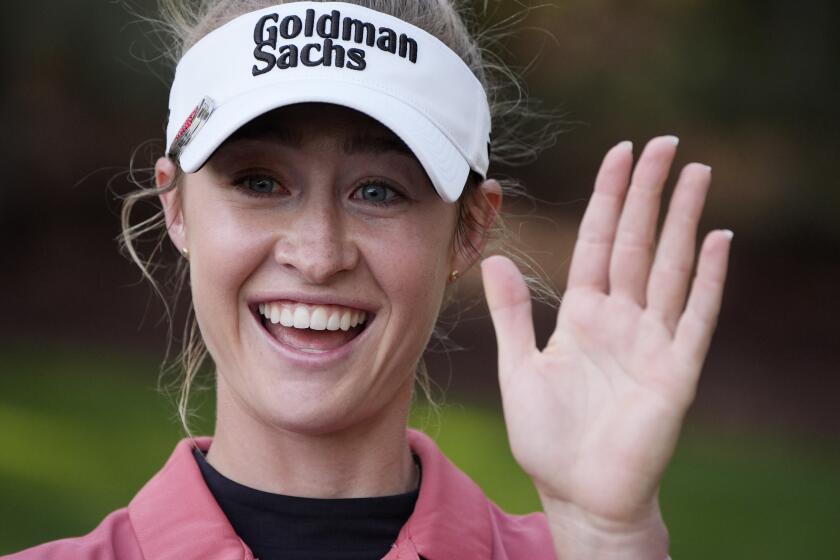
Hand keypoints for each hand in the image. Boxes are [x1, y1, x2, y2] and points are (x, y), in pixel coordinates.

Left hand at [481, 136, 731, 551]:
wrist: (578, 492)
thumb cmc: (547, 437)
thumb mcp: (519, 368)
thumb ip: (512, 314)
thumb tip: (495, 257)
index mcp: (582, 314)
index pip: (597, 241)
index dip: (608, 198)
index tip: (618, 154)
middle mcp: (620, 319)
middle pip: (636, 242)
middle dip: (648, 192)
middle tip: (663, 142)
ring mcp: (652, 341)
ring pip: (671, 266)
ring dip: (683, 220)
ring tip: (696, 173)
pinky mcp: (677, 371)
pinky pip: (697, 316)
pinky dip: (711, 278)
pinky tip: (720, 239)